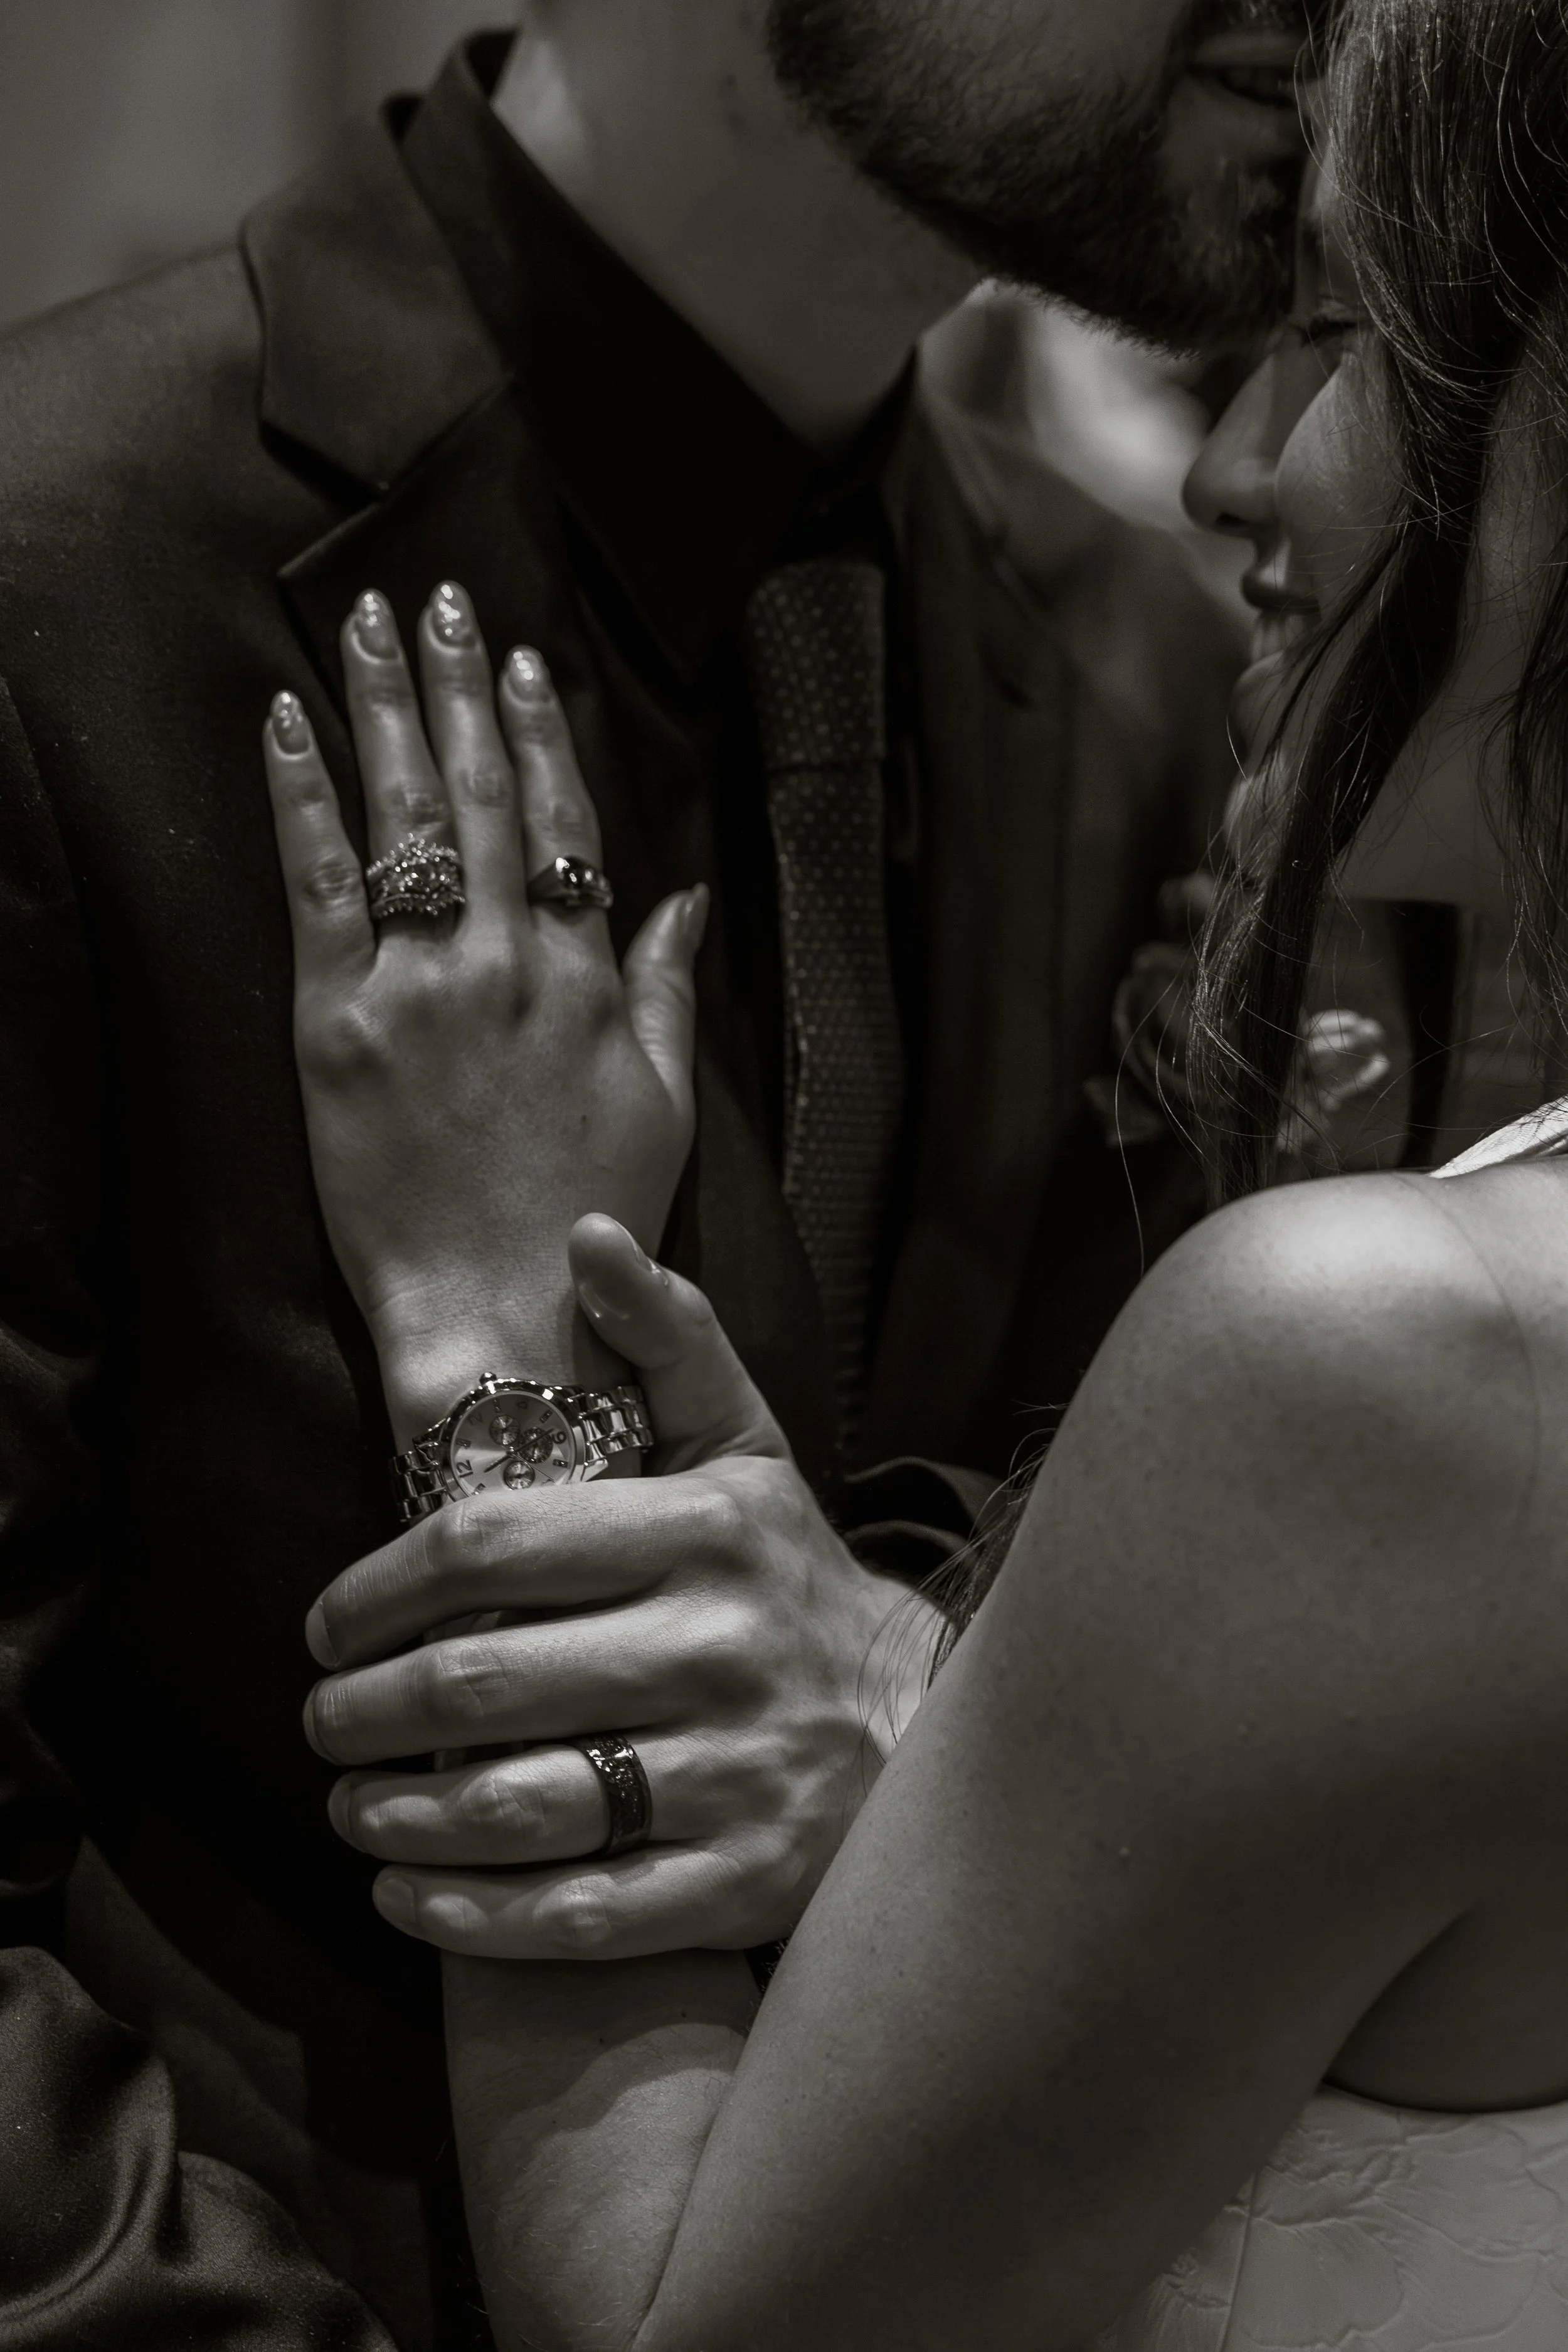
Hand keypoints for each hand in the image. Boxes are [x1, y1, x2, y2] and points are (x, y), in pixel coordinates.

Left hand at [262, 583, 705, 1437]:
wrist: (504, 1318)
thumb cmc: (590, 1224)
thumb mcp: (663, 1106)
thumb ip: (665, 990)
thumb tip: (683, 897)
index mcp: (588, 983)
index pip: (567, 827)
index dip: (543, 736)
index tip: (525, 665)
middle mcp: (510, 966)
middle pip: (483, 797)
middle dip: (460, 688)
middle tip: (442, 600)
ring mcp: (423, 989)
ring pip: (406, 817)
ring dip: (385, 707)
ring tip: (370, 624)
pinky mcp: (338, 1026)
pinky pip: (318, 886)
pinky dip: (303, 799)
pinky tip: (288, 724)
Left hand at [302, 1218, 944, 1958]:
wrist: (921, 1721)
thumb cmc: (787, 1576)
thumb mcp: (743, 1442)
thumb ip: (665, 1336)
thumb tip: (586, 1232)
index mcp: (705, 1529)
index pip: (487, 1546)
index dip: (375, 1588)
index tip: (327, 1623)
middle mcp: (719, 1647)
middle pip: (481, 1681)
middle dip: (363, 1710)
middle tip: (324, 1721)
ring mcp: (734, 1774)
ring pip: (518, 1808)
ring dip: (398, 1815)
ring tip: (351, 1804)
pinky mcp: (741, 1881)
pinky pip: (576, 1915)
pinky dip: (468, 1916)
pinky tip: (410, 1891)